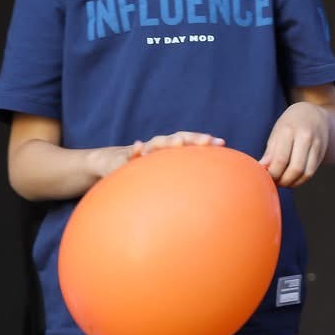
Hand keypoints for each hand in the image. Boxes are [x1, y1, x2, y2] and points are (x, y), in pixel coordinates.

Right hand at [105, 131, 222, 178]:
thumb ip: (182, 178)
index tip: (221, 143)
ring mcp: (143, 150)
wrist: (112, 162)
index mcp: (171, 150)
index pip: (191, 142)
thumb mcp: (165, 174)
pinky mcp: (124, 158)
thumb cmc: (146, 171)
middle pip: (178, 138)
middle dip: (192, 138)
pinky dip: (135, 150)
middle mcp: (160, 146)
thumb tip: (211, 196)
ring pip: (157, 143)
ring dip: (167, 142)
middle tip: (206, 141)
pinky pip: (129, 154)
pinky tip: (138, 146)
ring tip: (178, 143)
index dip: (205, 141)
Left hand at [262, 102, 332, 188]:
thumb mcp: (277, 133)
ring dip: (293, 183)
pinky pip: (312, 171)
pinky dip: (301, 179)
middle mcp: (305, 137)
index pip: (280, 160)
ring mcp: (316, 145)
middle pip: (296, 169)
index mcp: (289, 131)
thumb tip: (262, 169)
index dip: (272, 174)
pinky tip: (293, 179)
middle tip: (275, 182)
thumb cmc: (290, 124)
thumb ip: (270, 152)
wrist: (314, 113)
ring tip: (283, 182)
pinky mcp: (322, 153)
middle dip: (283, 181)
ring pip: (306, 173)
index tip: (265, 177)